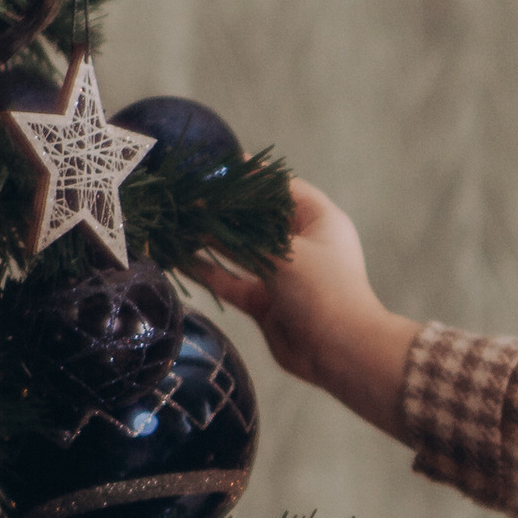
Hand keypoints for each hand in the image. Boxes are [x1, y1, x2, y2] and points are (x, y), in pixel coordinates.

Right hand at [201, 179, 420, 436]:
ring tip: (179, 222)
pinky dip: (209, 272)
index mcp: (319, 221)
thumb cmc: (322, 289)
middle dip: (224, 209)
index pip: (282, 188)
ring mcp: (282, 275)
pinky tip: (180, 258)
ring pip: (241, 251)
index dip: (252, 177)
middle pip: (258, 219)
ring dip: (212, 239)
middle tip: (187, 195)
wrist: (338, 351)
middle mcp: (301, 245)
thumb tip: (208, 207)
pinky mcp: (265, 302)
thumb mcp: (286, 250)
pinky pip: (231, 281)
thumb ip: (245, 229)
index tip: (217, 167)